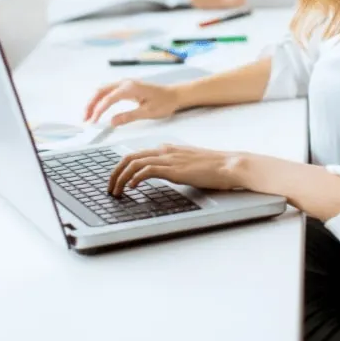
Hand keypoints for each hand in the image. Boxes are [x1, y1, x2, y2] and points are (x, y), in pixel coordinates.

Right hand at [84, 79, 181, 126]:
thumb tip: (111, 122)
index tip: (93, 122)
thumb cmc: (164, 102)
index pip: (108, 99)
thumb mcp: (147, 112)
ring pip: (102, 90)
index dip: (98, 111)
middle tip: (85, 119)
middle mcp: (125, 83)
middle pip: (100, 91)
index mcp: (129, 88)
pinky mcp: (126, 87)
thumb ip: (128, 117)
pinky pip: (108, 91)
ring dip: (94, 102)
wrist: (174, 94)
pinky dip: (100, 99)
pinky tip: (98, 108)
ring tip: (89, 116)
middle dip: (90, 105)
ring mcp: (124, 83)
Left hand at [107, 144, 244, 195]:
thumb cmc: (213, 167)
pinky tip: (132, 188)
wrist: (229, 165)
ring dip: (120, 178)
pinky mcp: (173, 169)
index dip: (122, 167)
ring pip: (134, 163)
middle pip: (129, 157)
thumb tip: (163, 175)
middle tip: (109, 187)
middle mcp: (164, 151)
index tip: (116, 179)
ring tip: (116, 191)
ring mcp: (168, 159)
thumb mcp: (188, 163)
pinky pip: (147, 170)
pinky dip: (135, 178)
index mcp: (166, 149)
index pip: (136, 154)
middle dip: (114, 172)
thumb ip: (173, 166)